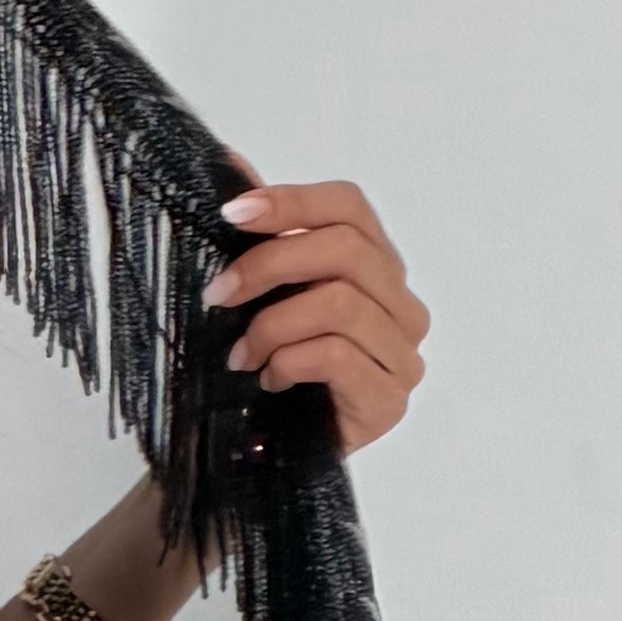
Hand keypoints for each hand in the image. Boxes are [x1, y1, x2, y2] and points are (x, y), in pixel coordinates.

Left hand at [207, 179, 428, 456]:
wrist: (250, 459)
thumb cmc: (259, 374)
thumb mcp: (252, 295)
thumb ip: (257, 233)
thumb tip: (229, 161)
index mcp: (376, 269)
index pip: (350, 208)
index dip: (290, 203)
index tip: (229, 215)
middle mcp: (402, 307)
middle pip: (348, 249)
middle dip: (269, 265)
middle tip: (218, 295)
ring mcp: (403, 357)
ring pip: (341, 303)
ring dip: (273, 324)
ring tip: (240, 355)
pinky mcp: (389, 403)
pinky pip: (337, 355)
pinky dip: (289, 361)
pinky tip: (268, 381)